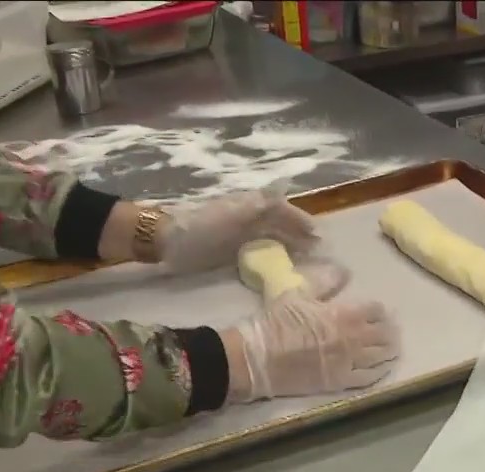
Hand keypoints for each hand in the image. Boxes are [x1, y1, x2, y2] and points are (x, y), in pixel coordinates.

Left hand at [158, 189, 317, 272]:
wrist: (166, 241)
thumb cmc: (201, 228)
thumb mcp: (233, 214)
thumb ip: (259, 206)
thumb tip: (284, 193)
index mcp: (250, 205)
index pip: (283, 209)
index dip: (300, 220)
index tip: (318, 235)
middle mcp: (248, 217)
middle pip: (280, 223)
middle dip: (299, 234)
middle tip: (318, 250)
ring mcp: (239, 234)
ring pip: (271, 237)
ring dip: (289, 245)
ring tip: (306, 259)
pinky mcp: (230, 250)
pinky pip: (259, 250)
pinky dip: (273, 256)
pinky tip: (280, 265)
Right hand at [224, 289, 399, 403]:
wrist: (259, 357)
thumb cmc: (277, 322)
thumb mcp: (298, 293)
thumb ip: (324, 283)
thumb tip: (344, 272)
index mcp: (345, 314)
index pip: (376, 310)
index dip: (378, 310)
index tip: (378, 311)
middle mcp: (354, 338)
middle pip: (384, 333)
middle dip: (389, 330)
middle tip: (389, 330)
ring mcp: (349, 362)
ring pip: (381, 356)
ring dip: (389, 350)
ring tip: (392, 348)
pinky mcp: (341, 382)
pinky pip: (369, 377)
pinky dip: (379, 372)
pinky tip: (382, 368)